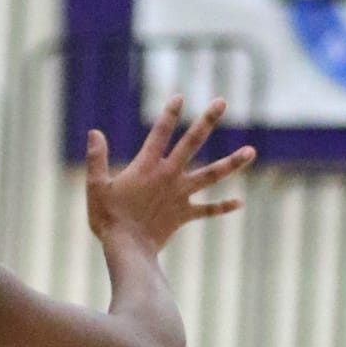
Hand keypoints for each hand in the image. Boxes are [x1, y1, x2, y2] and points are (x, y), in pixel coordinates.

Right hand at [83, 97, 255, 255]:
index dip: (169, 113)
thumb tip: (94, 133)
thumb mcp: (96, 186)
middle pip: (192, 142)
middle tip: (221, 102)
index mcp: (147, 166)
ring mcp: (180, 195)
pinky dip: (222, 207)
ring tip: (251, 152)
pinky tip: (239, 202)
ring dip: (232, 162)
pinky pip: (207, 210)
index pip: (160, 132)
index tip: (180, 97)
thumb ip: (96, 159)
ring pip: (211, 175)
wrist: (127, 249)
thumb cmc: (108, 219)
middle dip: (207, 120)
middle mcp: (169, 175)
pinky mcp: (184, 214)